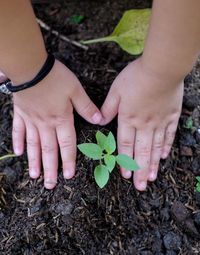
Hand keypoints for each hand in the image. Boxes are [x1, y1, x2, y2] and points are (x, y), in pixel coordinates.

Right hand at [12, 60, 101, 188]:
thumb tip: (99, 120)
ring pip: (33, 145)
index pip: (67, 145)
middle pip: (49, 150)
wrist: (31, 67)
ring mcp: (31, 120)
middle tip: (50, 185)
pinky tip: (18, 153)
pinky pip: (18, 130)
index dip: (69, 161)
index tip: (68, 176)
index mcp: (61, 119)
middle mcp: (46, 124)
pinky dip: (18, 142)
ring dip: (34, 161)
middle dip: (50, 169)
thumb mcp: (76, 90)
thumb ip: (87, 107)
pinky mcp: (21, 114)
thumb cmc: (55, 77)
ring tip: (35, 176)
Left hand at [100, 57, 182, 190]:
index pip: (125, 145)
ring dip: (152, 163)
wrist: (161, 68)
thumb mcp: (116, 90)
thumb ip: (108, 108)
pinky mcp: (171, 116)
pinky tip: (164, 157)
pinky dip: (166, 147)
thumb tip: (99, 121)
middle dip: (139, 171)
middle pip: (141, 151)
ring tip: (151, 178)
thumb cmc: (136, 77)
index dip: (124, 161)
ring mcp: (159, 122)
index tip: (125, 176)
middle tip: (140, 187)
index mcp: (128, 118)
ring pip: (155, 147)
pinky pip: (168, 135)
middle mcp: (144, 125)